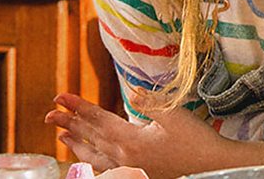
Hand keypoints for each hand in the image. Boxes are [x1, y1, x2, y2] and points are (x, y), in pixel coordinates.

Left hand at [45, 92, 222, 178]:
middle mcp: (125, 158)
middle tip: (50, 114)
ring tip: (62, 137)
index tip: (60, 98)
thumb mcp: (174, 115)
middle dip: (69, 124)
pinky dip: (93, 162)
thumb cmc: (197, 141)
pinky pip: (107, 169)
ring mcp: (130, 169)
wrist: (212, 167)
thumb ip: (149, 103)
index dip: (77, 107)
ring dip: (77, 145)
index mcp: (131, 141)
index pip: (97, 120)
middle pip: (91, 138)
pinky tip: (90, 160)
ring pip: (95, 157)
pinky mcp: (139, 175)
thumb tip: (131, 93)